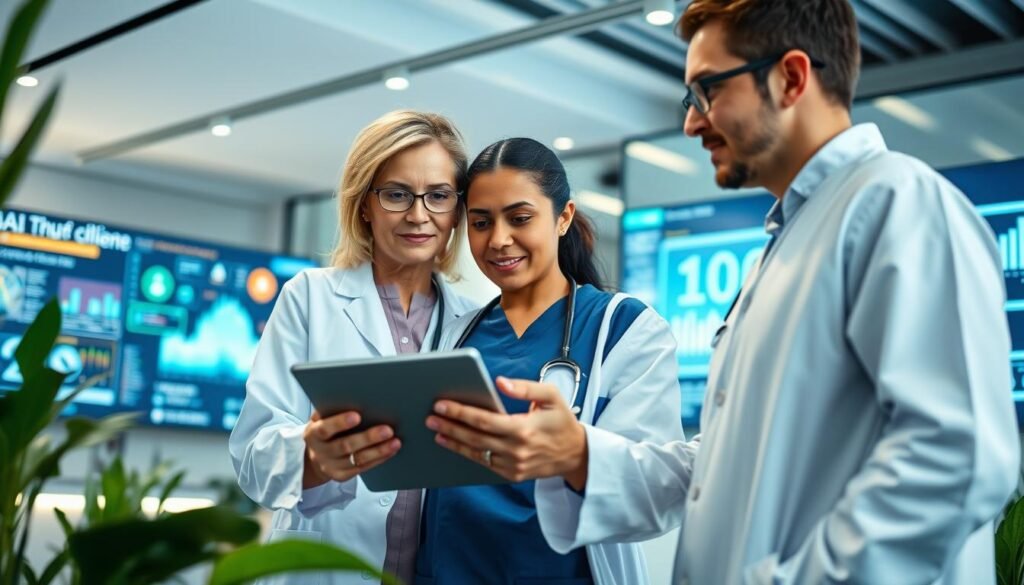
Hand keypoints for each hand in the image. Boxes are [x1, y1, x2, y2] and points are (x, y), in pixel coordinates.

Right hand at [303, 410, 400, 486]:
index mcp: (312, 434)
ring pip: (357, 460)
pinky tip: (391, 450)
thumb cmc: (324, 429)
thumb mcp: (322, 418)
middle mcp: (320, 452)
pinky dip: (379, 458)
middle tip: (387, 429)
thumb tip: (357, 396)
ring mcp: (330, 467)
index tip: (357, 415)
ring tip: (395, 441)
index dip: (339, 423)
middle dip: (368, 438)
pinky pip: (363, 468)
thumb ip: (333, 410)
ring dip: (379, 450)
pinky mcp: (342, 476)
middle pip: (345, 446)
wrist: (314, 456)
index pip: (324, 429)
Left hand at [426, 377, 588, 488]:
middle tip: (430, 417)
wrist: (577, 455)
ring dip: (454, 443)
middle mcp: (516, 450)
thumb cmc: (563, 421)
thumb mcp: (552, 396)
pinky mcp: (512, 475)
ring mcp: (514, 466)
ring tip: (437, 432)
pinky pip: (484, 464)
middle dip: (449, 427)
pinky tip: (456, 444)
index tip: (441, 405)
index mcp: (524, 429)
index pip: (484, 420)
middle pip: (474, 438)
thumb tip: (499, 382)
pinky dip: (468, 454)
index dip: (460, 412)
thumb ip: (525, 387)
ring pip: (476, 454)